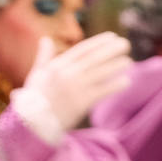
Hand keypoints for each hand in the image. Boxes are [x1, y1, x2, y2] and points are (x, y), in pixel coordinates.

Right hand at [9, 33, 131, 136]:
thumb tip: (45, 39)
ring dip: (116, 66)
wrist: (33, 123)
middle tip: (125, 44)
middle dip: (111, 50)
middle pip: (94, 58)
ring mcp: (75, 88)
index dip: (98, 42)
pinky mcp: (81, 102)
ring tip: (128, 62)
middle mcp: (66, 74)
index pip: (82, 50)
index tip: (111, 37)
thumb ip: (43, 56)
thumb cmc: (34, 99)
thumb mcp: (36, 75)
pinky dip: (115, 85)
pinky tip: (126, 81)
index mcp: (57, 66)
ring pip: (100, 73)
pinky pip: (102, 91)